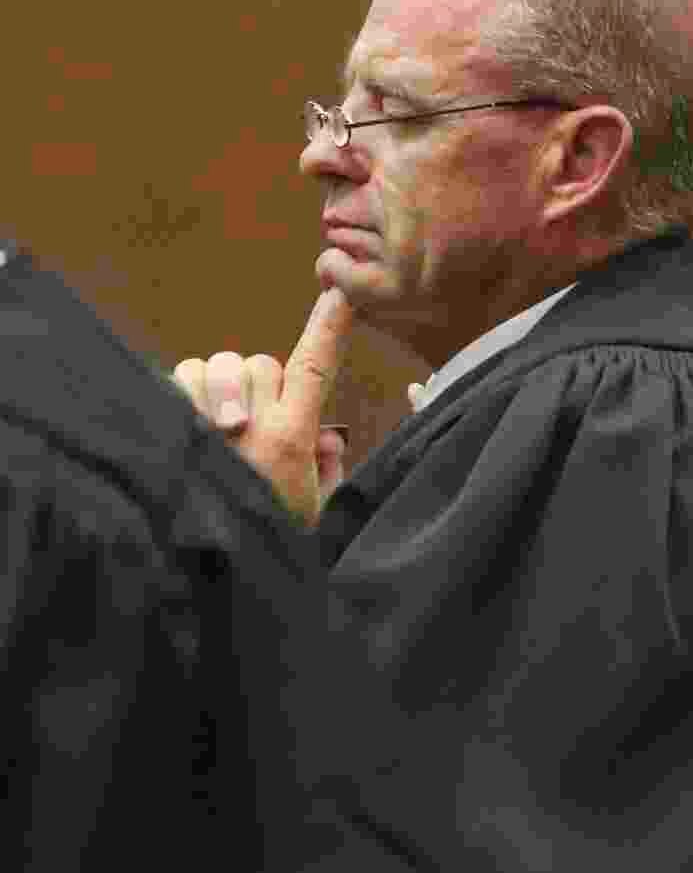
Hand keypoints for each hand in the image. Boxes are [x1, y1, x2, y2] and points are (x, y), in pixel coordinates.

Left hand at [173, 288, 357, 526]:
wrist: (212, 578)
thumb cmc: (267, 543)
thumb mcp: (315, 510)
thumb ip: (328, 467)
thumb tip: (329, 435)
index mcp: (293, 435)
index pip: (315, 365)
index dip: (329, 325)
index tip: (339, 294)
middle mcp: (254, 422)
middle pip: (260, 363)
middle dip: (256, 385)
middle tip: (248, 428)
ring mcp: (209, 423)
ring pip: (215, 366)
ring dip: (215, 387)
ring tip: (214, 427)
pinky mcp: (173, 428)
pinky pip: (175, 382)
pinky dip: (180, 393)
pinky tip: (184, 425)